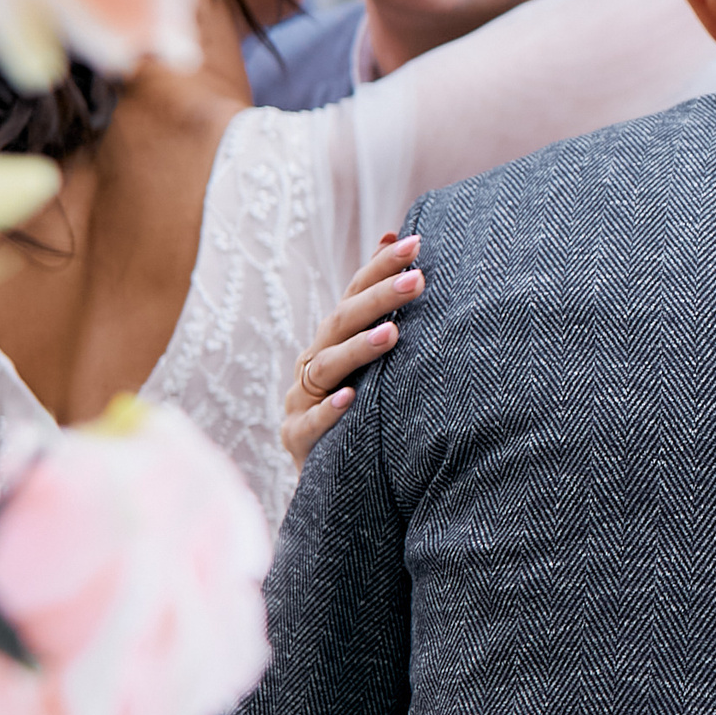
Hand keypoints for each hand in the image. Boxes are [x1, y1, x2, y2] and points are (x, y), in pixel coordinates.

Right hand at [283, 233, 421, 467]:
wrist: (333, 480)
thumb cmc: (361, 411)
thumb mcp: (372, 361)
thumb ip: (380, 306)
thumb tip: (395, 234)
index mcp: (332, 341)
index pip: (355, 295)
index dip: (380, 268)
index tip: (414, 243)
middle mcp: (313, 364)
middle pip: (341, 322)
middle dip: (379, 298)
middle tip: (418, 279)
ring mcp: (300, 401)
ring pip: (327, 368)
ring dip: (359, 349)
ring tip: (391, 334)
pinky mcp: (297, 440)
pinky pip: (312, 424)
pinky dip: (330, 410)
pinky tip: (350, 398)